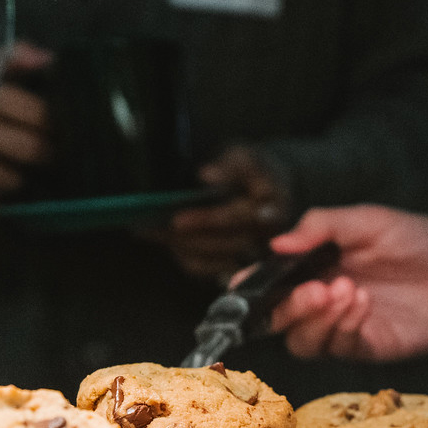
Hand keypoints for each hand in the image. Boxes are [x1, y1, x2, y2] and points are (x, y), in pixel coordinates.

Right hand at [0, 42, 52, 201]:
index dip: (46, 119)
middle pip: (21, 147)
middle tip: (53, 153)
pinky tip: (3, 180)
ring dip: (22, 176)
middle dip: (44, 152)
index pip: (24, 108)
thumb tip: (45, 59)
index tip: (58, 124)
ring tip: (31, 169)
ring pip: (1, 176)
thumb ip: (19, 55)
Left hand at [167, 145, 291, 279]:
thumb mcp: (244, 156)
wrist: (269, 189)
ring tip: (154, 234)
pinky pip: (212, 271)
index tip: (177, 219)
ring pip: (215, 260)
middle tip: (154, 229)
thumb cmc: (252, 171)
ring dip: (183, 248)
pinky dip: (188, 259)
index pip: (237, 218)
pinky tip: (169, 244)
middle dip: (187, 237)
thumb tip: (208, 176)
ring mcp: (256, 255)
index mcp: (274, 207)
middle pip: (224, 244)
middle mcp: (268, 236)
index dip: (206, 220)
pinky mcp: (241, 266)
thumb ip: (230, 165)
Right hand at [265, 206, 427, 360]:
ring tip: (345, 291)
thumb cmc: (418, 239)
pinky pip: (341, 347)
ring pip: (304, 341)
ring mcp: (345, 327)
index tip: (246, 285)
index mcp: (314, 267)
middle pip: (280, 320)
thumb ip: (322, 227)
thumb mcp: (367, 220)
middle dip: (287, 308)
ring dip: (316, 319)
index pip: (271, 284)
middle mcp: (323, 300)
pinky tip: (362, 301)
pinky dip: (344, 326)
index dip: (251, 289)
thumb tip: (278, 243)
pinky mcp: (369, 346)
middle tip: (313, 290)